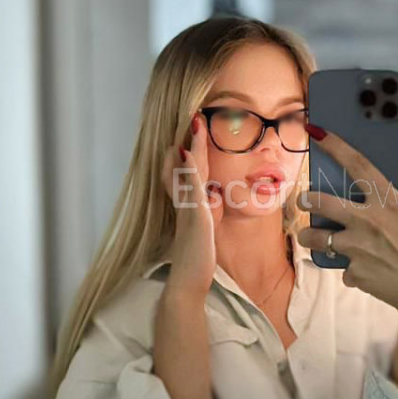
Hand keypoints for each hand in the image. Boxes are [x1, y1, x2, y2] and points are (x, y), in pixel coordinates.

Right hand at [160, 113, 223, 299]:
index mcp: (190, 205)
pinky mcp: (193, 215)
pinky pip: (191, 187)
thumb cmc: (197, 259)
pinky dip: (189, 168)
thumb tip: (211, 195)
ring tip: (196, 123)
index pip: (191, 173)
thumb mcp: (204, 230)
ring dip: (192, 146)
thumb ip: (205, 211)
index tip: (195, 133)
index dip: (192, 152)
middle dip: (192, 141)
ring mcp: (188, 208)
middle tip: (195, 117)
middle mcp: (186, 203)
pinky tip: (189, 153)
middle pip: (187, 165)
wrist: (187, 281)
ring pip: (189, 171)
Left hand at [297, 126, 397, 331]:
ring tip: (315, 238)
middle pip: (320, 201)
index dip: (335, 145)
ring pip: (316, 237)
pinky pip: (341, 266)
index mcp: (390, 200)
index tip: (316, 130)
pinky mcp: (354, 272)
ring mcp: (360, 247)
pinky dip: (350, 269)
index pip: (358, 164)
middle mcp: (371, 220)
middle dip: (306, 200)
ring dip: (311, 237)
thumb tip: (350, 192)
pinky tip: (368, 272)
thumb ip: (382, 204)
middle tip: (303, 200)